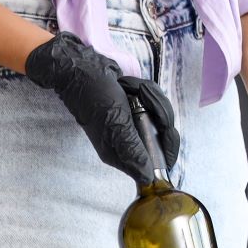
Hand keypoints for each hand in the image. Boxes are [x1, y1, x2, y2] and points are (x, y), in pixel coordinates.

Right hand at [22, 31, 179, 186]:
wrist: (82, 70)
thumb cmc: (97, 98)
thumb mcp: (116, 125)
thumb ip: (133, 151)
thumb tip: (147, 177)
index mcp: (120, 154)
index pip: (154, 161)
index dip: (165, 146)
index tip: (164, 126)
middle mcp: (127, 142)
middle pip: (161, 135)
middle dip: (156, 112)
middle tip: (140, 97)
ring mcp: (130, 124)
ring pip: (159, 115)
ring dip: (149, 98)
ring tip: (132, 90)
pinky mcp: (132, 109)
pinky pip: (151, 103)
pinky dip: (144, 92)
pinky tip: (131, 87)